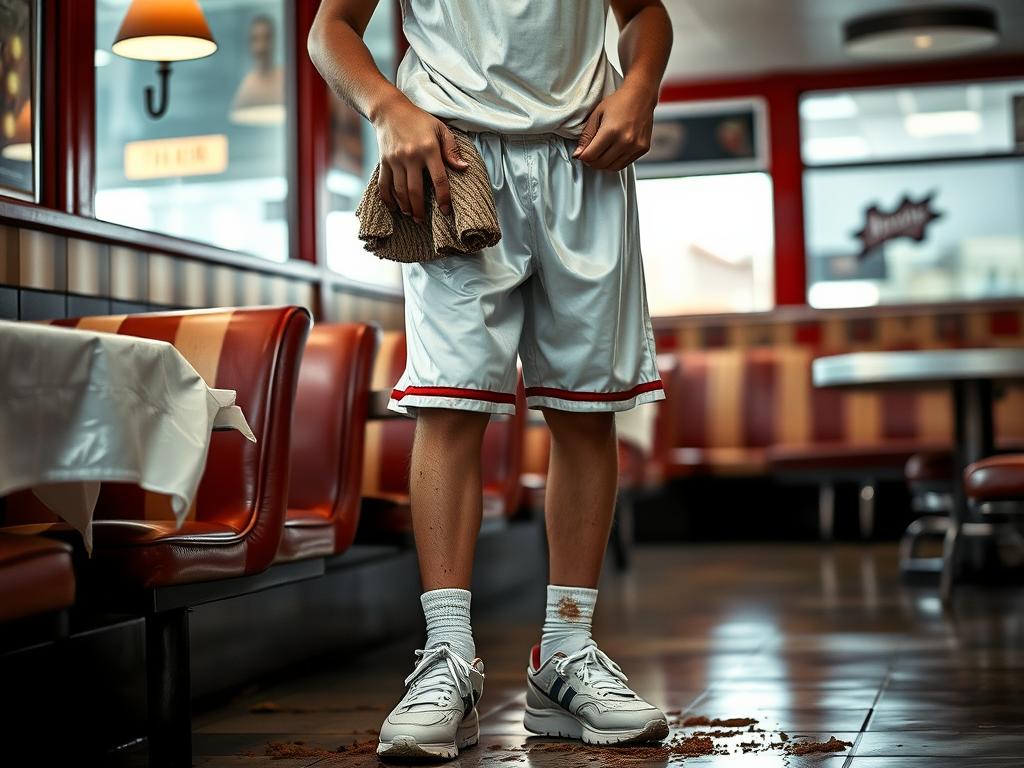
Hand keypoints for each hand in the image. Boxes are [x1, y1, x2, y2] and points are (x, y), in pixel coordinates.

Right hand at [372, 95, 468, 221]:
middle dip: (420, 209)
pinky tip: (393, 207)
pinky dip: (387, 199)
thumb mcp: (440, 129)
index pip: (439, 179)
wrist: (390, 110)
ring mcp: (395, 159)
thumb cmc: (420, 120)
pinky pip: (384, 184)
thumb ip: (452, 150)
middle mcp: (411, 156)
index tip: (445, 211)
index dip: (443, 198)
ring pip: (399, 190)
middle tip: (422, 220)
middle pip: (416, 190)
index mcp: (429, 149)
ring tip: (411, 215)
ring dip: (405, 206)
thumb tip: (464, 168)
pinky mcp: (383, 161)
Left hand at [574, 82, 657, 170]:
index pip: (590, 156)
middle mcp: (625, 141)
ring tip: (599, 154)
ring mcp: (635, 146)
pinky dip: (615, 162)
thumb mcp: (596, 114)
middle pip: (601, 164)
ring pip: (612, 167)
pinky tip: (611, 152)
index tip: (580, 153)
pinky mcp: (643, 149)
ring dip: (603, 164)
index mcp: (611, 131)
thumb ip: (586, 136)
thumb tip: (578, 154)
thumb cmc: (618, 102)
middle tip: (588, 154)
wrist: (641, 95)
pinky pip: (624, 164)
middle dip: (591, 161)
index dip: (582, 156)